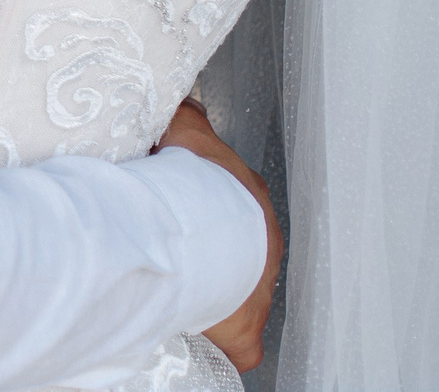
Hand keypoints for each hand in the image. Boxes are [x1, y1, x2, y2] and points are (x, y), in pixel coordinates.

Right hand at [156, 98, 279, 372]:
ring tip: (175, 280)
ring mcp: (258, 291)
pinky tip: (187, 325)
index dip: (204, 202)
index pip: (232, 202)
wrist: (203, 241)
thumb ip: (187, 118)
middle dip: (211, 247)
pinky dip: (210, 333)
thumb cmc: (196, 191)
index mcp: (252, 204)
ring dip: (208, 285)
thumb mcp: (189, 135)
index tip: (180, 205)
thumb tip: (184, 101)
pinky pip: (230, 337)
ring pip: (233, 289)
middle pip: (236, 247)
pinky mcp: (244, 332)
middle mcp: (264, 248)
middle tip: (174, 245)